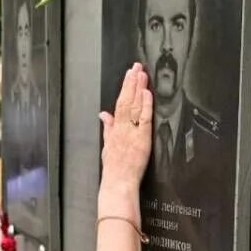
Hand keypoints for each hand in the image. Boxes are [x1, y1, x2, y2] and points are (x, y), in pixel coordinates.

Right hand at [98, 63, 153, 190]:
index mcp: (115, 129)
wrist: (118, 184)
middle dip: (131, 82)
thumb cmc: (114, 170)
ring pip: (133, 106)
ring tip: (141, 73)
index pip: (119, 103)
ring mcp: (131, 133)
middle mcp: (122, 128)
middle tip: (136, 66)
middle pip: (126, 100)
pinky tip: (147, 93)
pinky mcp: (141, 139)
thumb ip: (107, 128)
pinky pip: (143, 119)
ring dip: (138, 88)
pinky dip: (145, 105)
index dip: (125, 87)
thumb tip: (104, 115)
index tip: (129, 74)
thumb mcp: (107, 146)